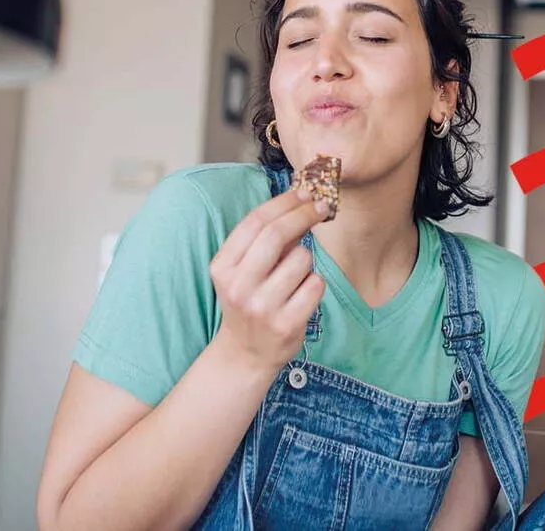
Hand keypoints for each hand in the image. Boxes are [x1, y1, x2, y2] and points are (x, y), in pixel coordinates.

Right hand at [209, 186, 331, 373]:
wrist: (245, 354)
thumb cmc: (248, 301)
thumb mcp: (240, 271)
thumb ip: (261, 241)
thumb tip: (300, 201)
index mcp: (223, 267)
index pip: (255, 222)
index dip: (283, 202)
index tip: (304, 192)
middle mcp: (239, 286)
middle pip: (277, 234)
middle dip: (304, 214)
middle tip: (321, 206)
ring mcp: (262, 307)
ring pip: (302, 259)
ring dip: (306, 260)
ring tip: (294, 277)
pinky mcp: (287, 324)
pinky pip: (315, 285)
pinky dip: (314, 284)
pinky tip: (301, 295)